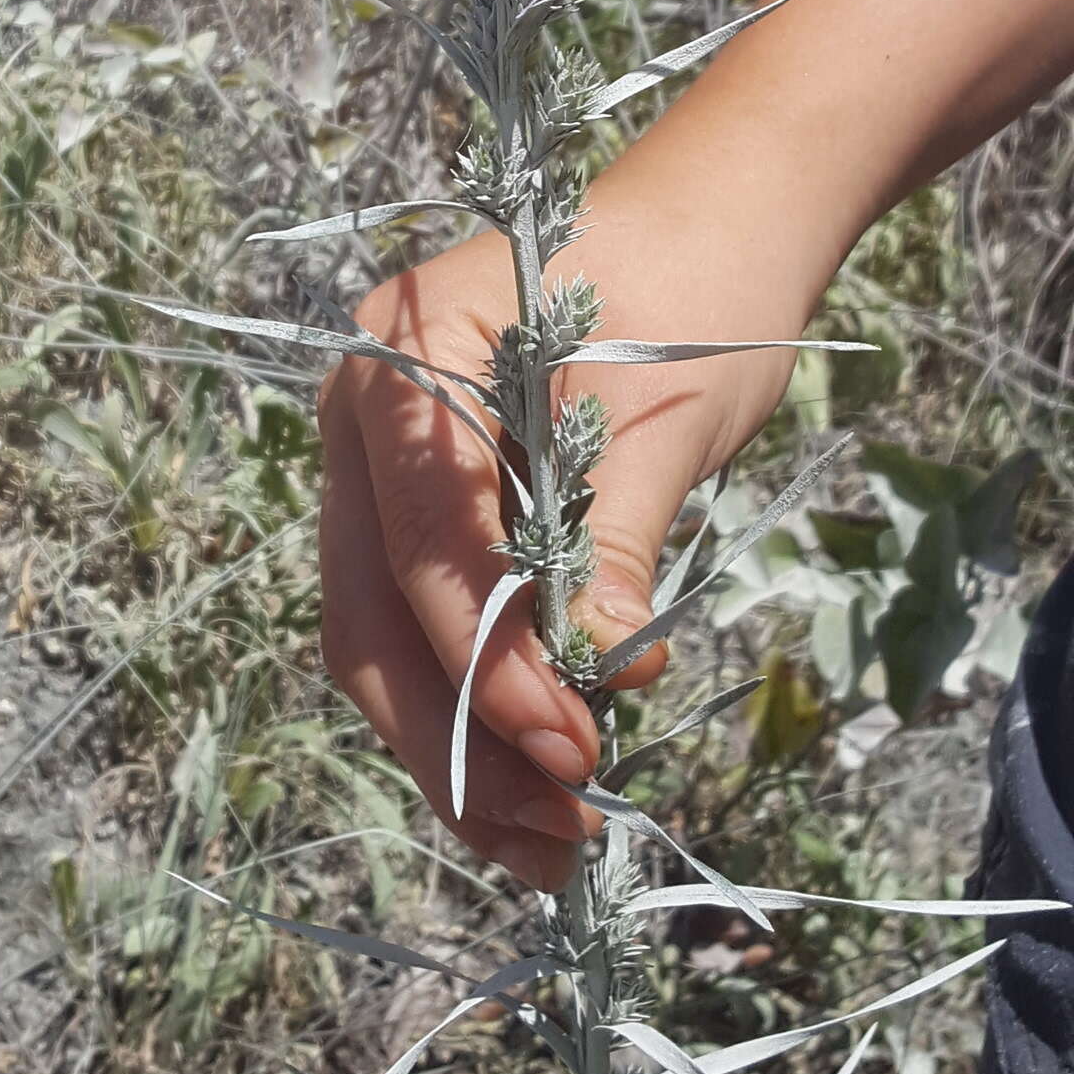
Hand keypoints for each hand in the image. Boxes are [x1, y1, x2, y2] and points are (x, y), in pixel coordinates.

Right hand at [318, 145, 810, 891]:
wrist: (710, 232)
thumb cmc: (691, 291)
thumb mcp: (656, 418)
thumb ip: (610, 540)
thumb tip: (601, 681)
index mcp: (402, 356)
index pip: (421, 537)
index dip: (487, 659)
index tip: (573, 747)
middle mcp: (363, 419)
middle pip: (373, 609)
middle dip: (458, 734)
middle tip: (555, 829)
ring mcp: (382, 471)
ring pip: (388, 638)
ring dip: (461, 746)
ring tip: (553, 841)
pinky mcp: (424, 515)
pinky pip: (427, 625)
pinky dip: (478, 705)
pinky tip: (534, 783)